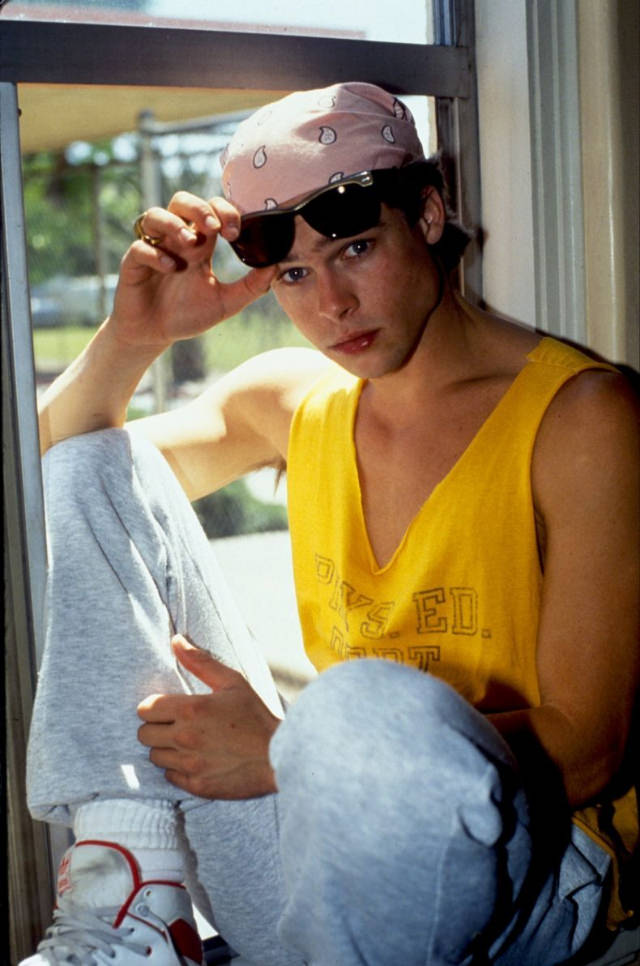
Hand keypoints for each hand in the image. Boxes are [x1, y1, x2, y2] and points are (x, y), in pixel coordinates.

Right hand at [109, 191, 276, 349]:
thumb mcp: (226, 303)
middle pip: (182, 201)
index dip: (223, 211)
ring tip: (190, 243)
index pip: (211, 211)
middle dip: (200, 208)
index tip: (235, 232)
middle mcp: (175, 240)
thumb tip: (276, 268)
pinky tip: (171, 268)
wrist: (155, 335)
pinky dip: (156, 254)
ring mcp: (153, 248)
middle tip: (215, 228)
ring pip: (156, 215)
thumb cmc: (187, 314)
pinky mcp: (133, 264)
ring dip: (175, 224)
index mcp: (199, 244)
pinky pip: (140, 247)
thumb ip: (251, 287)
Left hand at [137, 635, 279, 798]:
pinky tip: (195, 760)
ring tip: (186, 743)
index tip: (167, 708)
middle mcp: (184, 737)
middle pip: (144, 734)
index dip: (153, 707)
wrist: (281, 755)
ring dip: (166, 749)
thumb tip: (176, 641)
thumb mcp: (232, 682)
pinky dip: (178, 769)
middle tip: (175, 725)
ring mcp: (189, 764)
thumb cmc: (256, 716)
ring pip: (155, 756)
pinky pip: (169, 776)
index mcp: (191, 709)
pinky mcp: (196, 785)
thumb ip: (200, 662)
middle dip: (156, 727)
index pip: (145, 709)